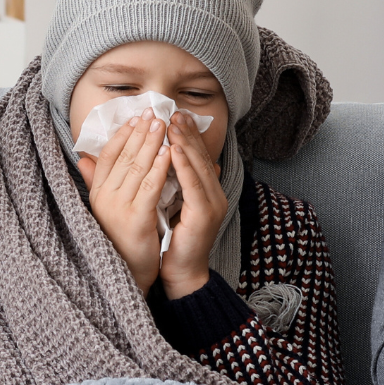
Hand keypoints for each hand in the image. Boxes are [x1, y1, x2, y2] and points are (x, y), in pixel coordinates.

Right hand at [80, 115, 170, 293]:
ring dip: (151, 143)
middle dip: (140, 132)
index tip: (134, 118)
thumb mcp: (106, 208)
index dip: (121, 135)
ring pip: (137, 167)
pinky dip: (159, 167)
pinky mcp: (136, 219)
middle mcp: (104, 198)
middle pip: (123, 156)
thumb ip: (96, 181)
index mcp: (97, 194)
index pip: (106, 155)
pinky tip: (169, 152)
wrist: (129, 275)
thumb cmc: (121, 241)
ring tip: (164, 125)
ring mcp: (118, 208)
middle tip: (154, 112)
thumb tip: (82, 157)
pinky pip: (150, 187)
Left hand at [158, 116, 227, 299]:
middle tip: (174, 111)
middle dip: (187, 133)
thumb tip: (169, 160)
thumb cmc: (172, 241)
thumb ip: (172, 183)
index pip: (198, 157)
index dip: (188, 136)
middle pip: (201, 156)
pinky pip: (193, 184)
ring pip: (198, 166)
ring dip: (185, 142)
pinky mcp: (205, 214)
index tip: (175, 115)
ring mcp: (213, 204)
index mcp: (207, 192)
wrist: (181, 273)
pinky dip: (183, 165)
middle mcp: (215, 194)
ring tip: (172, 123)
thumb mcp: (171, 205)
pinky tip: (174, 149)